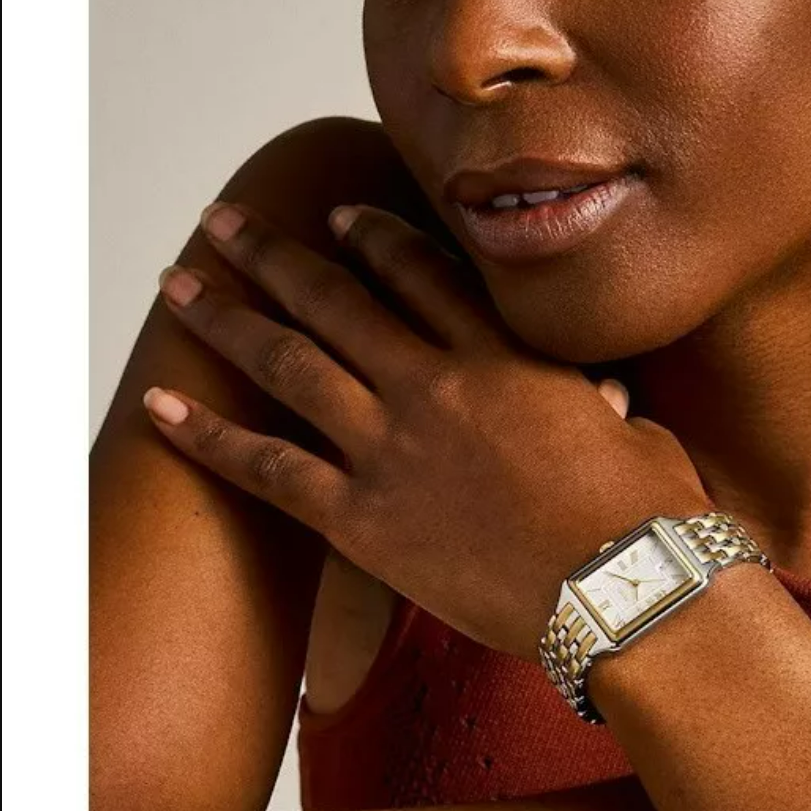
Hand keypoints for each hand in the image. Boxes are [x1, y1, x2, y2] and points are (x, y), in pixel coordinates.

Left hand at [144, 202, 710, 661]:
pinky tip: (162, 408)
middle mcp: (436, 385)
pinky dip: (212, 437)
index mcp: (503, 359)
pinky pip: (271, 470)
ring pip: (289, 364)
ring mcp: (394, 449)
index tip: (340, 220)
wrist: (626, 589)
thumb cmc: (648, 523)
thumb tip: (608, 402)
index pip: (422, 275)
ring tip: (181, 287)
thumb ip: (603, 410)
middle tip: (229, 227)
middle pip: (336, 299)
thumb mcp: (638, 439)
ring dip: (227, 320)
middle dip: (275, 256)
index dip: (373, 239)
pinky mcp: (366, 521)